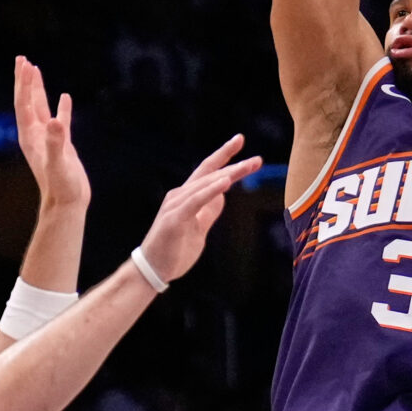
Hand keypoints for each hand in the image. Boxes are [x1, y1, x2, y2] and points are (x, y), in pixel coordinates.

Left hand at [14, 55, 89, 218]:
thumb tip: (55, 121)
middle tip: (22, 59)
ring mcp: (47, 139)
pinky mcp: (61, 145)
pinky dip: (61, 107)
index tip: (26, 64)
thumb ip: (56, 142)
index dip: (24, 84)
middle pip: (26, 101)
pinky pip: (60, 120)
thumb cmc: (61, 187)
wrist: (67, 205)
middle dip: (24, 80)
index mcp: (31, 136)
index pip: (24, 104)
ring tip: (35, 70)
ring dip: (37, 89)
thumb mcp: (58, 163)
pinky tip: (65, 97)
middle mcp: (35, 135)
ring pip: (40, 107)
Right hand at [137, 134, 261, 284]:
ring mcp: (176, 206)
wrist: (153, 270)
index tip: (239, 140)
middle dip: (234, 164)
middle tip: (258, 160)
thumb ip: (209, 211)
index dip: (224, 155)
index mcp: (186, 197)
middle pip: (210, 174)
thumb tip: (222, 196)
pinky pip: (196, 201)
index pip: (207, 171)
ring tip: (247, 166)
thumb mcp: (198, 228)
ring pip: (205, 185)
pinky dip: (211, 191)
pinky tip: (225, 183)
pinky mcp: (174, 218)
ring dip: (228, 174)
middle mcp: (180, 195)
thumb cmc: (174, 250)